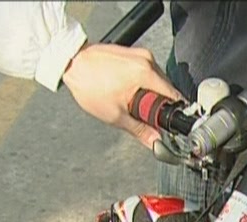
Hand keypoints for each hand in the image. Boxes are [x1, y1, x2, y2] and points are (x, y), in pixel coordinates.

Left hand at [62, 43, 182, 148]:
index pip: (174, 96)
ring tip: (131, 101)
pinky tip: (127, 90)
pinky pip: (147, 72)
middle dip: (159, 104)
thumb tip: (155, 142)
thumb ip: (140, 130)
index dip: (172, 112)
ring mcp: (140, 54)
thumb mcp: (116, 115)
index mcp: (146, 73)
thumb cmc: (89, 85)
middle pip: (166, 88)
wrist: (73, 63)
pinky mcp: (133, 54)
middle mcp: (146, 60)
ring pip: (157, 81)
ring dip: (150, 94)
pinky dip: (142, 84)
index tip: (167, 122)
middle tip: (143, 115)